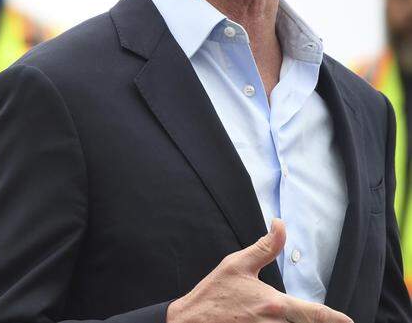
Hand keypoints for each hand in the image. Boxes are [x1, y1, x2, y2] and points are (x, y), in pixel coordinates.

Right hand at [167, 219, 351, 322]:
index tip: (348, 322)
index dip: (335, 319)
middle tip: (329, 320)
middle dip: (317, 322)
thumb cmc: (213, 294)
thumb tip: (280, 225)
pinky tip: (272, 322)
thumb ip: (264, 248)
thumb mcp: (236, 265)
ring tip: (294, 317)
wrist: (190, 321)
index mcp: (273, 304)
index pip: (314, 313)